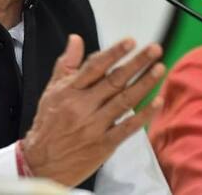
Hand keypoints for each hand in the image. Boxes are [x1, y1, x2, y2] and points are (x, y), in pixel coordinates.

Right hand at [23, 34, 164, 186]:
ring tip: (160, 69)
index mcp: (69, 90)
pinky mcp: (104, 144)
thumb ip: (66, 64)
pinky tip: (156, 102)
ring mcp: (94, 126)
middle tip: (154, 50)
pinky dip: (143, 115)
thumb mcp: (51, 90)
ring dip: (144, 84)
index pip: (94, 67)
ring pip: (124, 100)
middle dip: (137, 63)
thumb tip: (75, 39)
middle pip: (114, 80)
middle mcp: (82, 106)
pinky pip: (127, 127)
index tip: (130, 41)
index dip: (113, 53)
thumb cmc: (47, 123)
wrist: (42, 162)